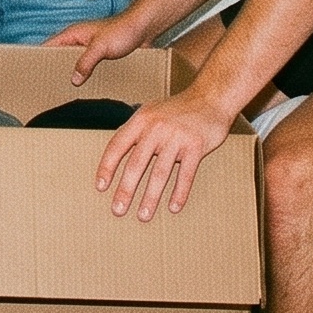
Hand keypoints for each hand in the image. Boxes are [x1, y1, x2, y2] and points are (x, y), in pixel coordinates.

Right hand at [46, 10, 151, 84]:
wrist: (144, 28)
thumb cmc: (123, 30)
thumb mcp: (101, 47)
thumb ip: (86, 62)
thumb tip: (74, 79)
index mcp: (73, 34)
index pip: (48, 46)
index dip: (39, 57)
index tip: (32, 71)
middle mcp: (78, 41)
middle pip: (59, 57)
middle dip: (53, 70)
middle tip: (47, 86)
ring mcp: (89, 49)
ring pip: (74, 63)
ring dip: (71, 74)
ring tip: (64, 90)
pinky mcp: (100, 56)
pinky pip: (88, 67)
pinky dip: (85, 76)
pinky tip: (86, 87)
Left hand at [95, 92, 233, 219]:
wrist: (211, 97)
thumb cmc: (178, 108)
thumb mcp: (151, 112)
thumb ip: (135, 131)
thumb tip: (115, 155)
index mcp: (141, 120)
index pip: (117, 146)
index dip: (107, 167)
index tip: (100, 187)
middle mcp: (156, 128)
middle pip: (137, 163)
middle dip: (126, 189)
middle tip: (118, 210)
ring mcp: (177, 137)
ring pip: (160, 173)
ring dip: (150, 197)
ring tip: (143, 215)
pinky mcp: (196, 146)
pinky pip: (186, 174)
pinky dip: (179, 193)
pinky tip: (173, 207)